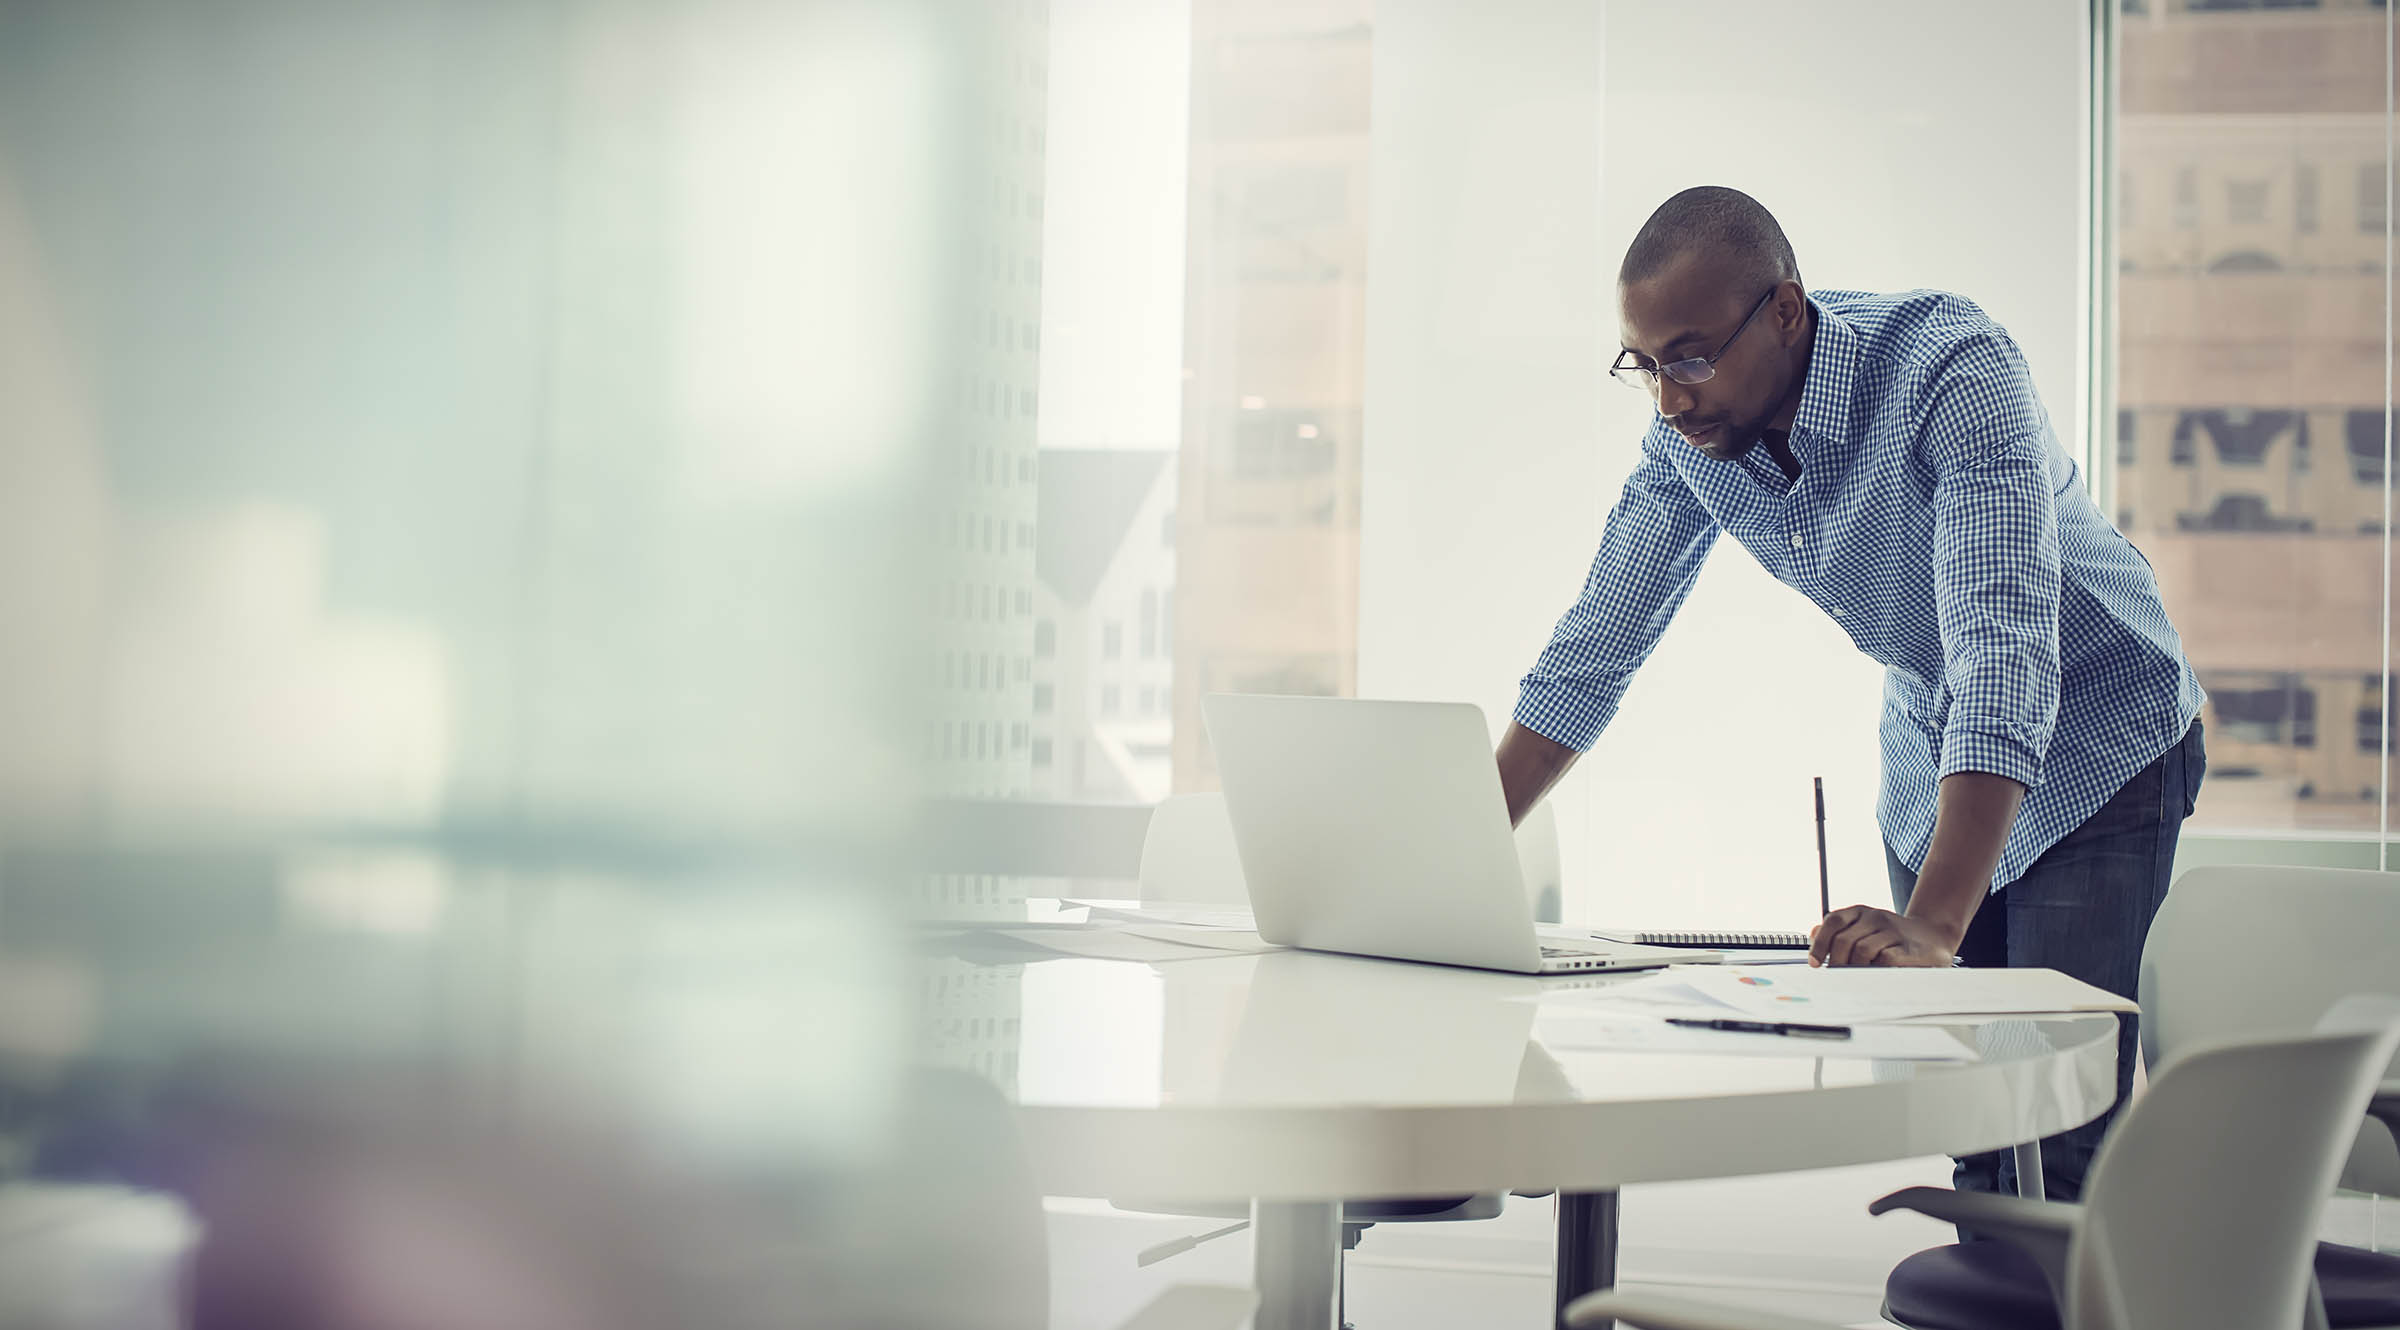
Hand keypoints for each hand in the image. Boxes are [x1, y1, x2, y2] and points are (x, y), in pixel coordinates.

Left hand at [1809, 905, 1960, 967]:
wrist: (1934, 935)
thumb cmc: (1894, 937)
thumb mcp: (1864, 929)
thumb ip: (1840, 931)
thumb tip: (1812, 934)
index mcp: (1861, 912)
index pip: (1832, 922)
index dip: (1820, 943)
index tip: (1815, 963)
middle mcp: (1875, 917)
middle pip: (1844, 940)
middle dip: (1836, 963)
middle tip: (1837, 977)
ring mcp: (1892, 931)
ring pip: (1862, 950)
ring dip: (1855, 968)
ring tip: (1858, 977)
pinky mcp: (1907, 948)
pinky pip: (1884, 960)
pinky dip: (1876, 970)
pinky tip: (1877, 975)